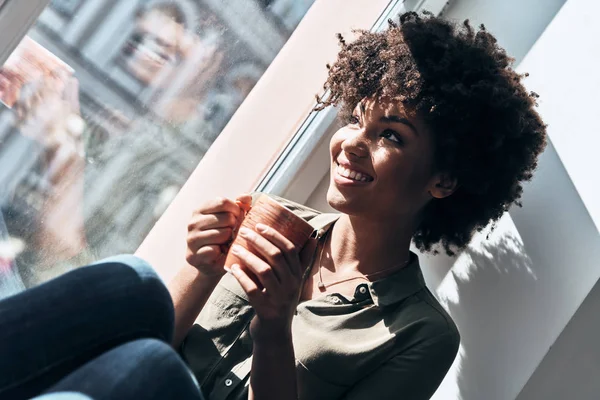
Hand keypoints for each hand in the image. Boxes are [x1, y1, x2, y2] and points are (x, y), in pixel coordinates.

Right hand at [186, 194, 251, 277]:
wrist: (211, 263)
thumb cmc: (224, 237)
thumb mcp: (232, 219)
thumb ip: (240, 206)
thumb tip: (246, 197)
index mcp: (200, 210)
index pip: (222, 202)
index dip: (236, 210)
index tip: (237, 219)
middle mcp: (193, 223)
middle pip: (226, 218)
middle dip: (235, 227)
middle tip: (232, 234)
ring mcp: (191, 239)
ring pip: (223, 234)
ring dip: (230, 240)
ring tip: (226, 243)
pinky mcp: (193, 255)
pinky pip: (216, 250)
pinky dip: (222, 253)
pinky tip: (221, 253)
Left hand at [227, 223, 303, 341]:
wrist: (275, 333)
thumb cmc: (281, 301)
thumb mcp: (295, 281)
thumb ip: (302, 260)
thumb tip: (313, 237)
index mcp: (298, 276)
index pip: (290, 249)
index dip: (274, 235)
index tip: (259, 225)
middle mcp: (291, 286)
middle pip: (276, 257)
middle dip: (259, 241)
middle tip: (243, 232)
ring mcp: (279, 298)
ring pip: (264, 271)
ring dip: (248, 256)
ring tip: (235, 248)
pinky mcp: (265, 309)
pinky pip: (252, 288)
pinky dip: (241, 276)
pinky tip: (233, 268)